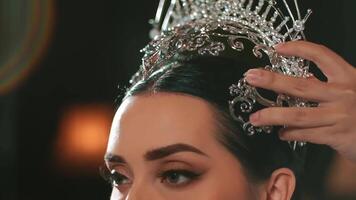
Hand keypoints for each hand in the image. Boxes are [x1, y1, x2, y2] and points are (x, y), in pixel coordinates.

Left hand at [244, 41, 355, 161]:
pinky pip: (306, 134)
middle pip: (300, 85)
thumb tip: (298, 81)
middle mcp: (343, 94)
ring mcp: (340, 116)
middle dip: (272, 81)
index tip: (278, 48)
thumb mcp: (349, 91)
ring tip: (256, 118)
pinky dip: (289, 133)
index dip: (299, 49)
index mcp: (347, 77)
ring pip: (298, 115)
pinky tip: (280, 133)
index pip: (321, 55)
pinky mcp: (337, 136)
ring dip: (272, 116)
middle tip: (251, 77)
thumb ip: (326, 86)